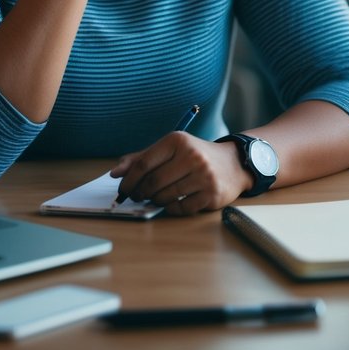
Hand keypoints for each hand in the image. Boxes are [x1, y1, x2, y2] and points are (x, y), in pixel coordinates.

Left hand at [110, 133, 250, 215]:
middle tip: (137, 196)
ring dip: (155, 200)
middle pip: (152, 183)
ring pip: (165, 197)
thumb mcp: (171, 149)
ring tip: (156, 197)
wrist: (233, 163)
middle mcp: (191, 156)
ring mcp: (203, 176)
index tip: (122, 189)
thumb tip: (116, 173)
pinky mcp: (211, 194)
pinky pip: (180, 208)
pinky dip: (171, 208)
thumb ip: (142, 158)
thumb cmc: (194, 156)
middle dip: (140, 193)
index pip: (143, 164)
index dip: (128, 180)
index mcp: (177, 141)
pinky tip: (173, 202)